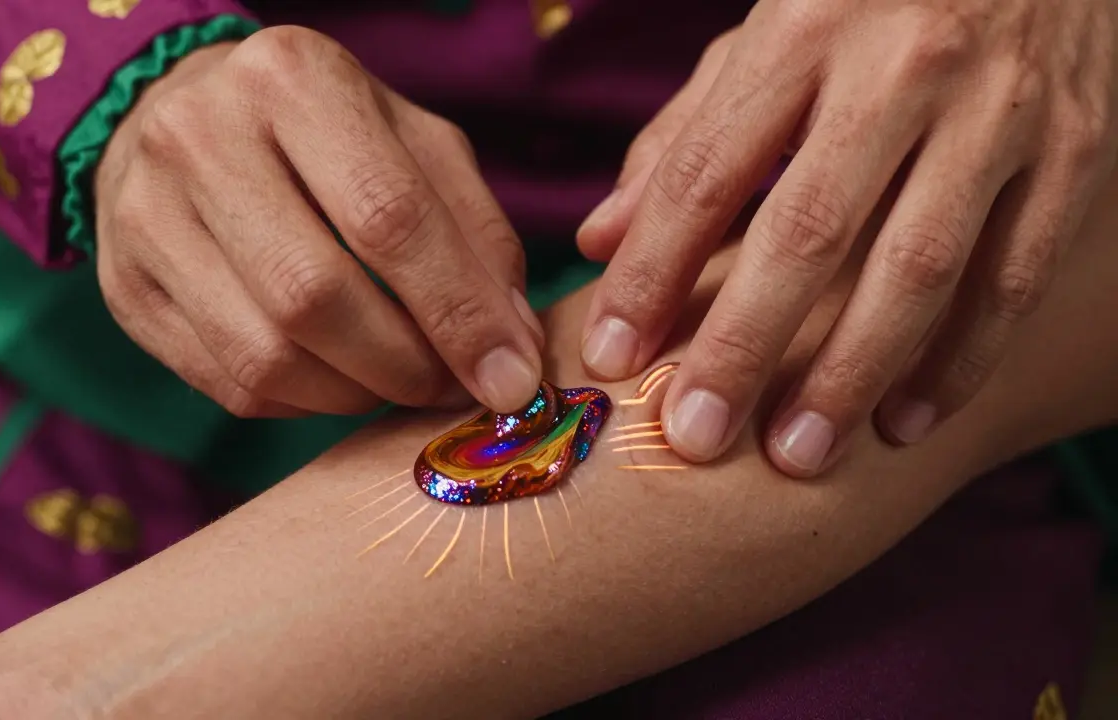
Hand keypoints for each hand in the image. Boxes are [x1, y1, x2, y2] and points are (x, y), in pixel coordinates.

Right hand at [95, 27, 543, 417]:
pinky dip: (303, 402)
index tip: (509, 380)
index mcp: (292, 79)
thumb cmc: (325, 132)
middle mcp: (199, 137)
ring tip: (397, 381)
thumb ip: (475, 232)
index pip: (388, 217)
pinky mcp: (123, 288)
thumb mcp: (414, 143)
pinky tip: (337, 380)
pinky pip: (228, 383)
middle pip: (314, 296)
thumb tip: (510, 350)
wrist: (181, 117)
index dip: (459, 313)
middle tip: (451, 387)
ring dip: (354, 395)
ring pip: (264, 356)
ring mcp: (144, 216)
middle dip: (404, 366)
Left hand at [577, 0, 1115, 475]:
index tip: (610, 356)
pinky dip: (963, 357)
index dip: (652, 271)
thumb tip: (600, 241)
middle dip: (745, 344)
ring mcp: (997, 108)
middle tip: (696, 435)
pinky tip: (908, 421)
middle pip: (808, 229)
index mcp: (803, 31)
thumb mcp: (763, 37)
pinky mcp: (1073, 146)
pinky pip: (1014, 272)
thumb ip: (683, 137)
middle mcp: (902, 67)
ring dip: (852, 372)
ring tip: (800, 454)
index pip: (707, 171)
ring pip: (918, 265)